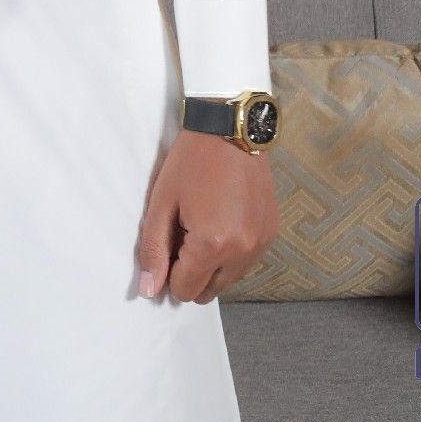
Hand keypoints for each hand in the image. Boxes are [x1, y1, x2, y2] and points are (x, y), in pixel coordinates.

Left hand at [135, 130, 278, 303]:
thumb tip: (149, 291)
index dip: (168, 273)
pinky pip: (246, 263)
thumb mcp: (161, 203)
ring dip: (211, 266)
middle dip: (190, 273)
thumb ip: (153, 250)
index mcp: (213, 245)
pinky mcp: (271, 234)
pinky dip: (230, 254)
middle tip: (181, 235)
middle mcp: (243, 252)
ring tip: (200, 225)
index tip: (165, 246)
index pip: (185, 290)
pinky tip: (220, 221)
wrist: (231, 130)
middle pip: (208, 291)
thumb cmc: (190, 162)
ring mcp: (261, 245)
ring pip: (228, 280)